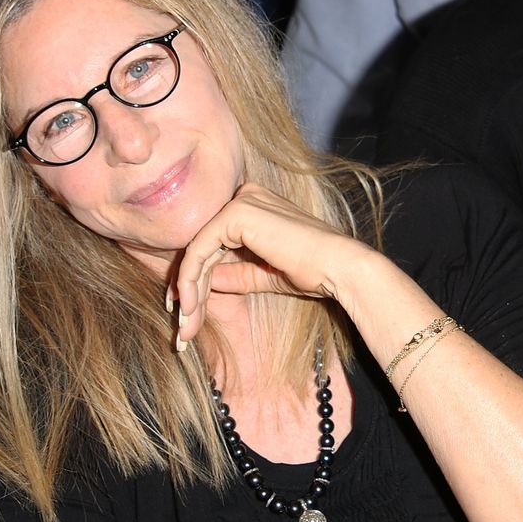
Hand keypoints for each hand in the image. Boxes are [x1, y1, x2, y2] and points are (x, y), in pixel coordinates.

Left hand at [170, 183, 378, 346]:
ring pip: (198, 251)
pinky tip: (191, 306)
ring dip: (189, 292)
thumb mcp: (264, 275)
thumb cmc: (313, 271)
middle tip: (183, 325)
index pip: (215, 241)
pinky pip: (199, 250)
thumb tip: (207, 282)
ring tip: (187, 325)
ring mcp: (240, 202)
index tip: (187, 309)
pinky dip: (191, 281)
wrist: (339, 267)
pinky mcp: (235, 214)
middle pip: (204, 246)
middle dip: (190, 289)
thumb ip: (236, 273)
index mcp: (255, 204)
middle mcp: (245, 195)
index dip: (198, 277)